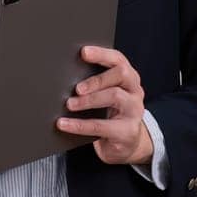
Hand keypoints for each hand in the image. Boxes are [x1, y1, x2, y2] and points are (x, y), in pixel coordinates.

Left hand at [57, 45, 153, 165]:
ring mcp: (134, 111)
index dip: (101, 54)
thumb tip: (62, 75)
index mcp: (128, 78)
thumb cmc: (110, 114)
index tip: (84, 52)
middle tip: (77, 87)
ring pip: (114, 96)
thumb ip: (92, 84)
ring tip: (70, 104)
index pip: (118, 60)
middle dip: (97, 78)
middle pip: (121, 74)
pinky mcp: (127, 131)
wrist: (124, 144)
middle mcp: (134, 91)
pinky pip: (101, 126)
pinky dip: (79, 125)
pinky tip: (64, 124)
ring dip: (88, 99)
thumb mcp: (104, 96)